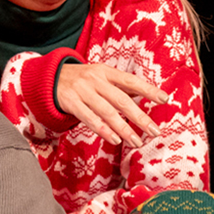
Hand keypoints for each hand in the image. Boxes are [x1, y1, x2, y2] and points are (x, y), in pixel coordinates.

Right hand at [54, 59, 168, 146]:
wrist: (48, 78)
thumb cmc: (81, 80)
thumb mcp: (100, 76)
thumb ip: (120, 86)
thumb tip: (144, 95)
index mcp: (106, 72)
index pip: (131, 81)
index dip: (148, 90)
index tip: (165, 99)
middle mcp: (96, 80)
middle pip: (122, 100)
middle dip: (140, 117)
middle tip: (155, 131)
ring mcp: (83, 91)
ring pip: (107, 112)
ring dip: (124, 129)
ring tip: (137, 142)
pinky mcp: (71, 103)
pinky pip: (90, 119)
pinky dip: (103, 130)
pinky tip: (115, 139)